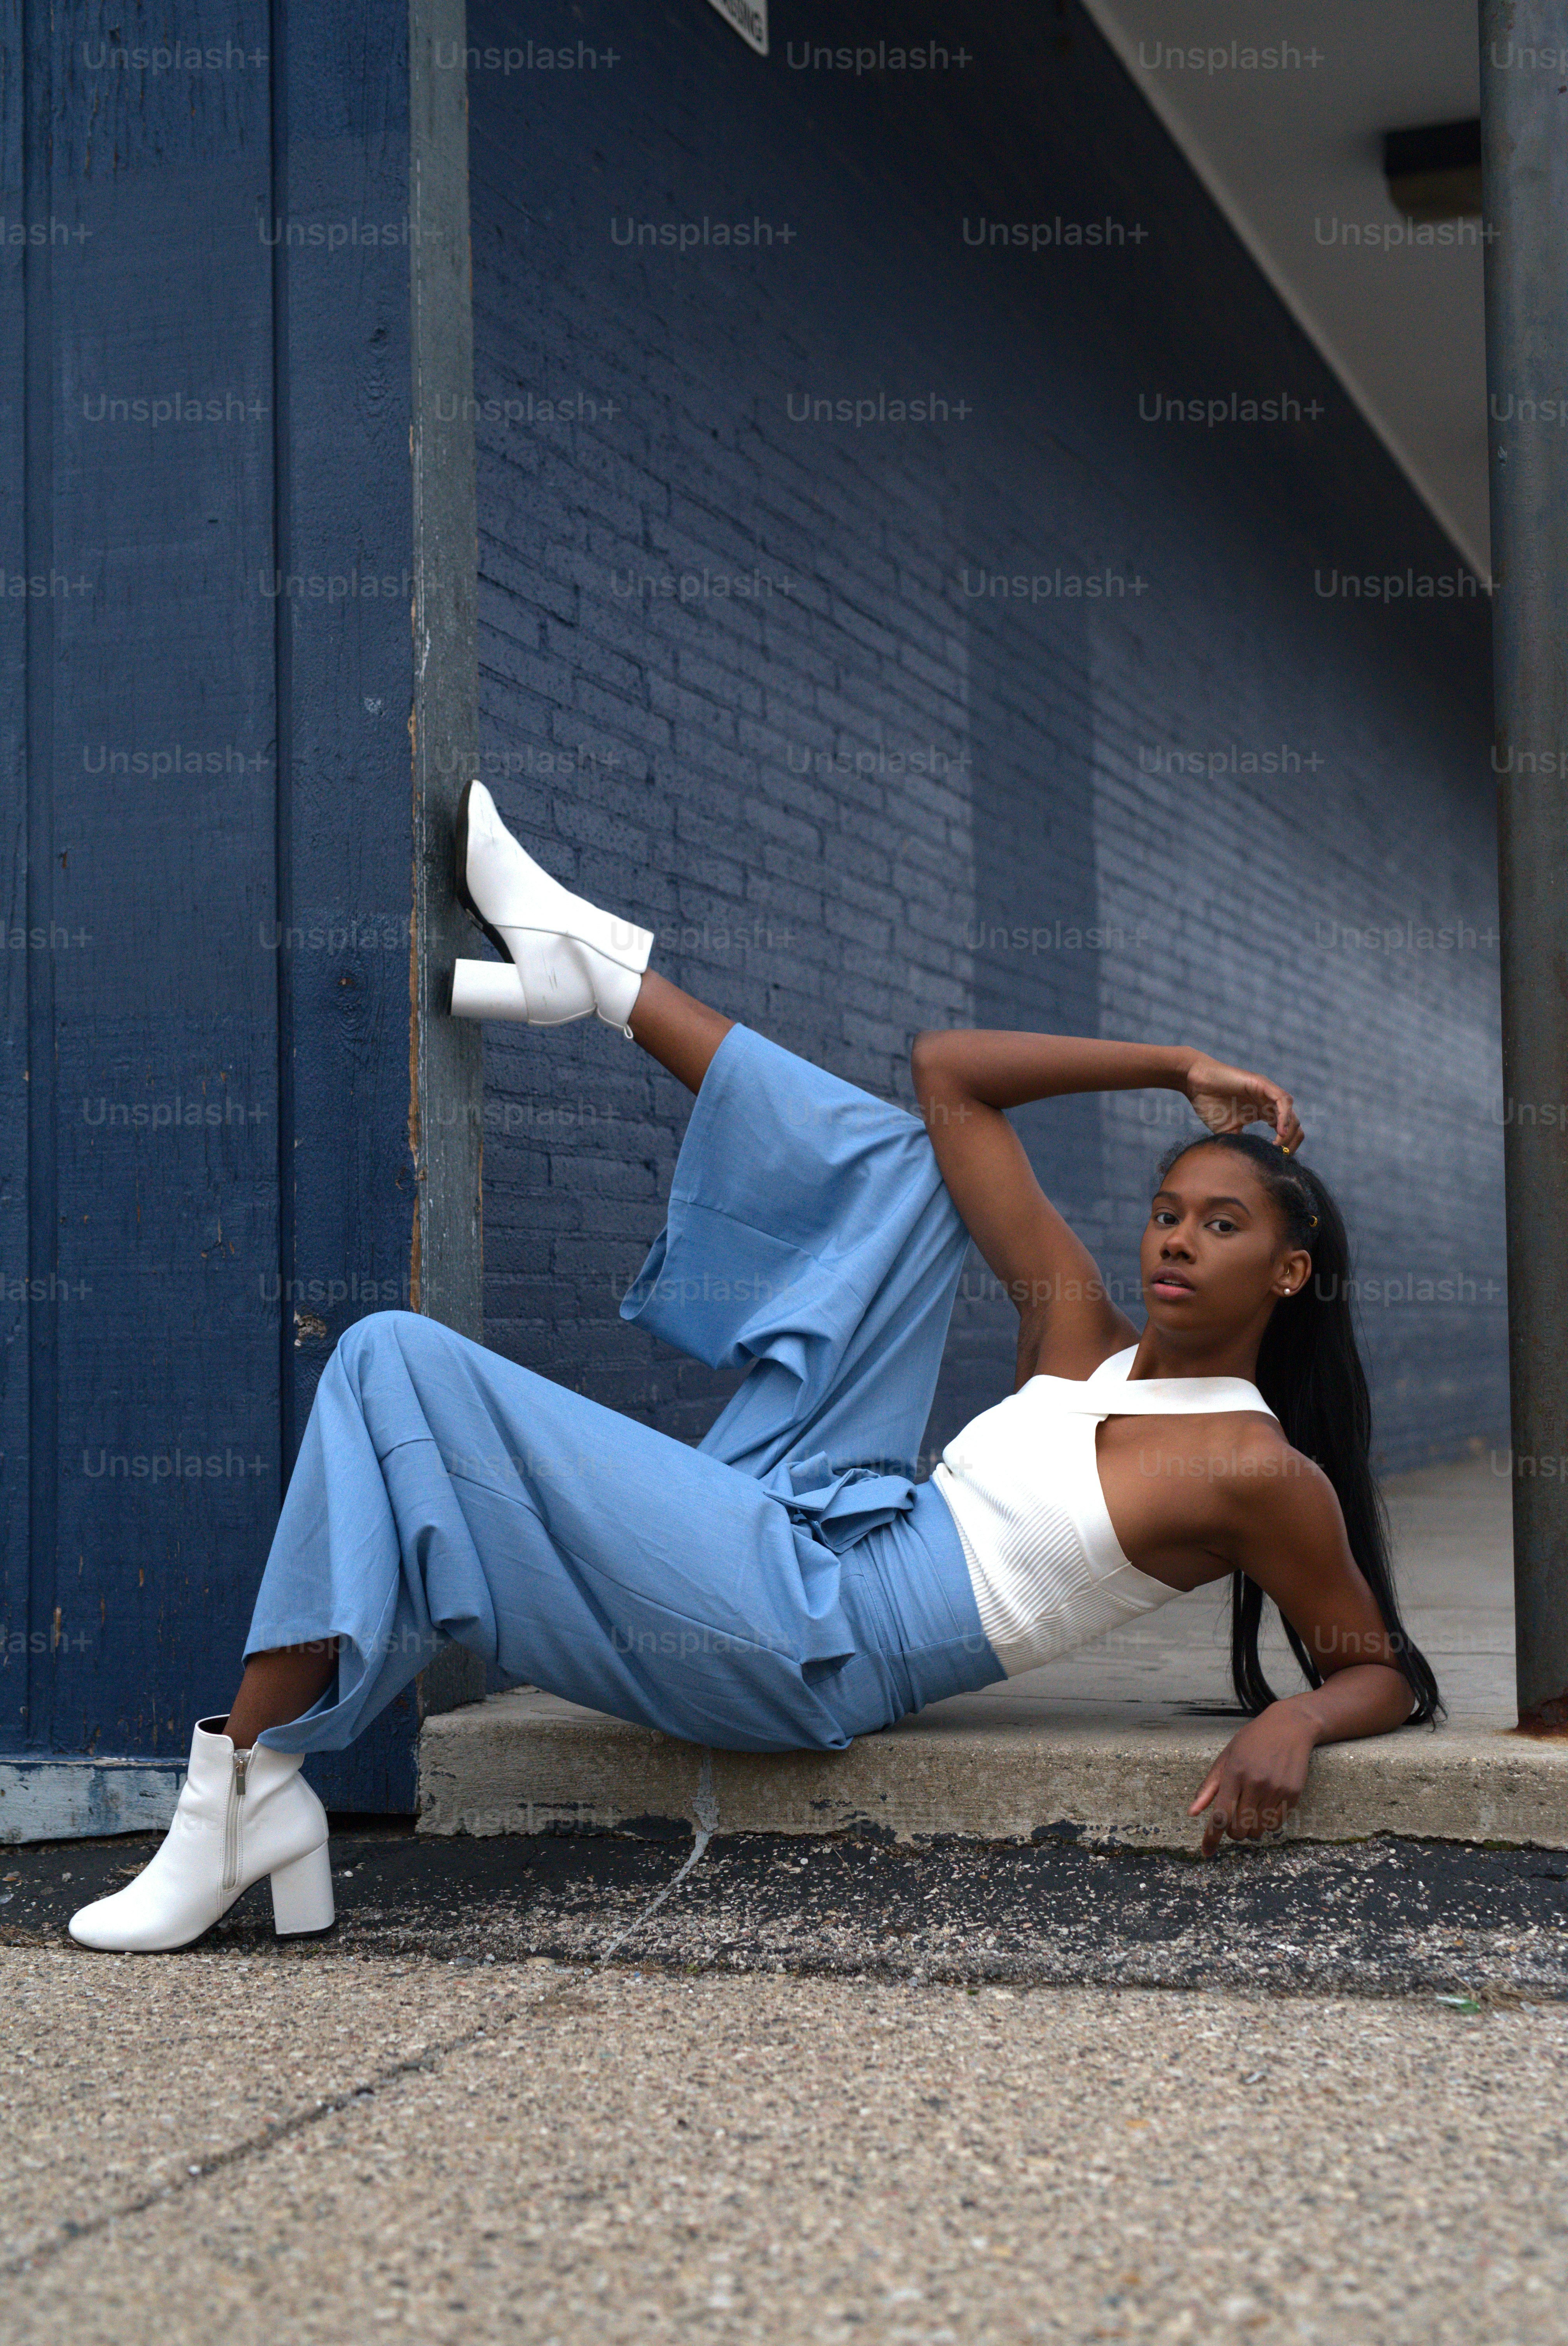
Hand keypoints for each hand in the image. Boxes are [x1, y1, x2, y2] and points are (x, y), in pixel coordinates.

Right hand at [1180, 1052, 1302, 1153]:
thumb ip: (1241, 1143)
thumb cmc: (1209, 1105)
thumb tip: (1251, 1163)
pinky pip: (1283, 1100)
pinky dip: (1285, 1116)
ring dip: (1289, 1132)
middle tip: (1280, 1155)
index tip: (1277, 1159)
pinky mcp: (1263, 1084)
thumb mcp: (1227, 1131)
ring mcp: (1267, 1093)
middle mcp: (1269, 1103)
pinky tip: (1279, 1131)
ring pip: (1292, 1114)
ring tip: (1279, 1145)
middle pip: (1294, 1124)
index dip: (1285, 1147)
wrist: (1195, 1084)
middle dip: (1291, 1142)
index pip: (1285, 1132)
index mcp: (1263, 1113)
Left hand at [1188, 1706, 1315, 1856]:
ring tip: (1250, 1814)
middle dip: (1233, 1833)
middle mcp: (1255, 1783)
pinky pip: (1277, 1823)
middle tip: (1233, 1822)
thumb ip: (1209, 1787)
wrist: (1289, 1726)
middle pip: (1240, 1829)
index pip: (1220, 1815)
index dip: (1212, 1838)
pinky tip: (1266, 1808)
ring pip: (1259, 1830)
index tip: (1206, 1852)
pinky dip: (1268, 1824)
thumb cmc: (1253, 1741)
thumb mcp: (1226, 1757)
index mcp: (1234, 1773)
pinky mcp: (1293, 1793)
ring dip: (1251, 1831)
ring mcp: (1276, 1789)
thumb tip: (1193, 1813)